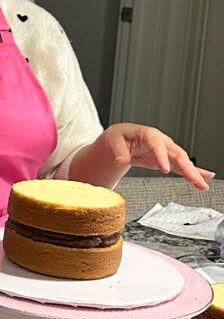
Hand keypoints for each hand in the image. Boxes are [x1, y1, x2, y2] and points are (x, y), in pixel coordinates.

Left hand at [88, 123, 212, 189]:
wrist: (121, 138)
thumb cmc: (119, 136)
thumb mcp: (113, 139)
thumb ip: (118, 150)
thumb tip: (121, 159)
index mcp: (148, 134)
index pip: (157, 145)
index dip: (162, 156)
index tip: (165, 169)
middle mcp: (161, 142)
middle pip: (176, 154)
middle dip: (186, 167)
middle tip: (193, 179)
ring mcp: (166, 151)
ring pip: (182, 162)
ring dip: (193, 173)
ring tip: (202, 184)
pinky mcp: (166, 160)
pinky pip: (181, 167)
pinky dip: (193, 172)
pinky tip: (204, 178)